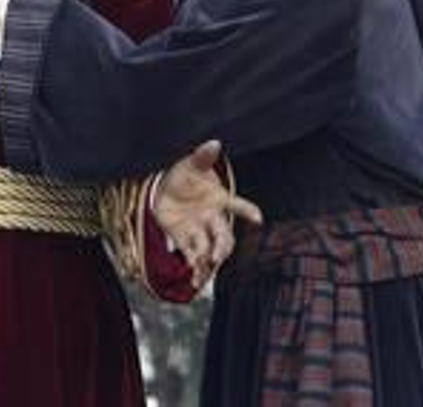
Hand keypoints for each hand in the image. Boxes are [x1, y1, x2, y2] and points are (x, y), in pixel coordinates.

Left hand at [153, 140, 262, 290]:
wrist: (164, 188)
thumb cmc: (184, 175)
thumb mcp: (191, 164)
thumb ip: (202, 156)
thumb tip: (214, 143)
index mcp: (218, 199)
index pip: (237, 205)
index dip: (248, 210)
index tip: (258, 218)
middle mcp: (212, 218)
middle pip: (224, 235)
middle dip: (223, 246)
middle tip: (218, 255)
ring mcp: (200, 231)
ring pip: (210, 249)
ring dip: (209, 261)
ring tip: (204, 271)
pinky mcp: (185, 240)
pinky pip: (193, 257)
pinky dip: (194, 269)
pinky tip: (194, 280)